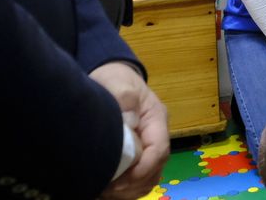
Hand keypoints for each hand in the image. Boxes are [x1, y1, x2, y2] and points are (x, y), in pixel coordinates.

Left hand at [90, 62, 169, 199]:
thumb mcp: (119, 84)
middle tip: (108, 188)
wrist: (112, 77)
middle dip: (134, 183)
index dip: (144, 167)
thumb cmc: (116, 80)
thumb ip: (124, 99)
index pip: (159, 149)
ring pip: (149, 178)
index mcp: (157, 120)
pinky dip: (127, 190)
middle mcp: (156, 136)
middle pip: (155, 168)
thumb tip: (129, 121)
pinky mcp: (137, 155)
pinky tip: (108, 190)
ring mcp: (148, 147)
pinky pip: (138, 180)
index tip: (122, 178)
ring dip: (131, 189)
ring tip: (107, 191)